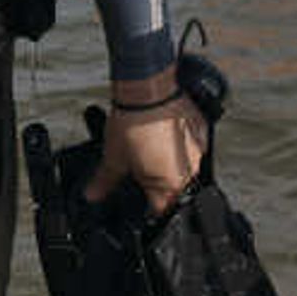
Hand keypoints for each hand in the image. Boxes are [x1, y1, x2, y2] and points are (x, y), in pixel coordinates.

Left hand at [89, 93, 206, 206]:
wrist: (149, 87)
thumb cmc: (133, 122)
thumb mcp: (113, 157)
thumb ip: (105, 182)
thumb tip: (94, 195)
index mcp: (171, 184)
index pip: (160, 209)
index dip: (145, 205)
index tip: (135, 196)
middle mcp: (190, 170)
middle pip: (173, 187)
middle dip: (155, 179)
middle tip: (138, 162)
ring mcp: (199, 148)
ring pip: (183, 165)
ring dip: (169, 159)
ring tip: (149, 142)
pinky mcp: (202, 128)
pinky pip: (191, 144)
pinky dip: (178, 142)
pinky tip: (162, 131)